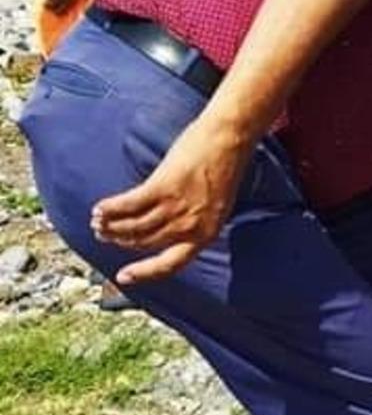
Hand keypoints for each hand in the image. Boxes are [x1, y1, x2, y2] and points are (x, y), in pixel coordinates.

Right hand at [90, 114, 252, 284]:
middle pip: (145, 243)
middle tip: (104, 234)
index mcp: (206, 234)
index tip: (123, 277)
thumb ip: (194, 220)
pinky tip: (99, 209)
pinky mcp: (163, 188)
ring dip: (112, 226)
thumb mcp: (216, 204)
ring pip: (134, 227)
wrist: (231, 137)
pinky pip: (129, 205)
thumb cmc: (225, 165)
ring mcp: (176, 208)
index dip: (144, 273)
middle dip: (121, 241)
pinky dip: (111, 208)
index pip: (170, 265)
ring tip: (98, 222)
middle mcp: (190, 227)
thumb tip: (167, 227)